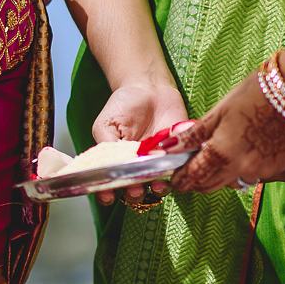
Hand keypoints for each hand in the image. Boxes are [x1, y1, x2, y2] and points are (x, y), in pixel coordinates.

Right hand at [90, 79, 187, 205]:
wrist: (150, 88)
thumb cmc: (123, 105)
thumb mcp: (107, 123)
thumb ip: (107, 145)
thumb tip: (109, 166)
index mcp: (115, 161)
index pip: (109, 184)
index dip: (106, 193)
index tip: (107, 195)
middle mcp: (135, 167)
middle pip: (133, 192)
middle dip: (133, 194)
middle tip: (134, 188)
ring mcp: (156, 163)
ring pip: (156, 187)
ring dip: (156, 190)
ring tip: (156, 184)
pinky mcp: (177, 155)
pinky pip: (178, 171)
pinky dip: (178, 174)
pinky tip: (174, 172)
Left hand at [168, 70, 284, 192]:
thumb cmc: (253, 95)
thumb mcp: (218, 113)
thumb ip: (193, 135)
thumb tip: (167, 147)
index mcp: (223, 154)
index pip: (195, 178)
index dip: (181, 180)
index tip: (173, 180)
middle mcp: (243, 168)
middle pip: (212, 185)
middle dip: (197, 182)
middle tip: (188, 173)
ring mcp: (264, 170)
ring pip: (234, 182)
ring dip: (220, 176)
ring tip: (214, 159)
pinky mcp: (280, 166)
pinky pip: (254, 174)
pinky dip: (243, 168)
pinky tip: (240, 152)